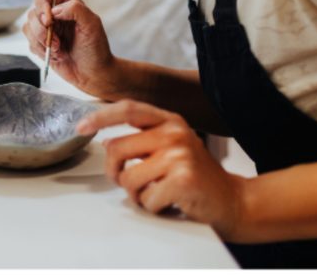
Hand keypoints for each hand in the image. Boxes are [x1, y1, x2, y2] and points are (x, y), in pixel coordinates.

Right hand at [22, 0, 115, 98]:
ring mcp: (45, 30)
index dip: (42, 4)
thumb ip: (75, 9)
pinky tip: (56, 55)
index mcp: (65, 4)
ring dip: (41, 42)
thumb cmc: (96, 48)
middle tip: (57, 43)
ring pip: (28, 28)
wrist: (93, 73)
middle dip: (42, 30)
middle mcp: (53, 15)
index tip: (49, 20)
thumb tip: (54, 11)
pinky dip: (41, 51)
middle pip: (33, 12)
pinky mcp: (40, 44)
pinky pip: (30, 43)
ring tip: (58, 50)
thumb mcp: (92, 24)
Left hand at [77, 100, 246, 239]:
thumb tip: (106, 143)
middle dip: (115, 172)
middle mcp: (175, 132)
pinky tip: (171, 203)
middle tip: (129, 183)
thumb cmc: (196, 177)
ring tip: (158, 193)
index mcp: (170, 120)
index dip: (101, 117)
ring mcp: (179, 155)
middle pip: (117, 149)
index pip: (128, 109)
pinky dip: (153, 207)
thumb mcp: (171, 148)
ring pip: (128, 178)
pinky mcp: (182, 180)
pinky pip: (146, 199)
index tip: (81, 126)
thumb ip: (142, 141)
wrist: (234, 201)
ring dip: (137, 194)